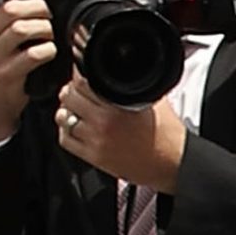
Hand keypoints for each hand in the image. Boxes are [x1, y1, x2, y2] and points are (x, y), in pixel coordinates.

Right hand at [0, 0, 53, 148]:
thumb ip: (3, 17)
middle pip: (9, 10)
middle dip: (35, 7)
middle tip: (46, 13)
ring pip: (22, 29)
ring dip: (43, 28)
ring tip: (48, 34)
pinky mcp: (8, 74)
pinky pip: (33, 55)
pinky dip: (47, 50)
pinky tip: (49, 52)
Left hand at [54, 80, 185, 192]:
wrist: (171, 163)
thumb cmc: (166, 134)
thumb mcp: (155, 99)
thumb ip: (134, 84)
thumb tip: (120, 71)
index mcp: (118, 105)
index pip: (83, 81)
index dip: (81, 75)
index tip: (83, 76)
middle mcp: (104, 121)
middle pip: (68, 96)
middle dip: (72, 92)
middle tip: (79, 93)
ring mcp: (96, 140)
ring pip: (63, 117)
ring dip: (68, 111)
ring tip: (78, 111)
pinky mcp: (93, 157)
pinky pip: (65, 139)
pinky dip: (67, 131)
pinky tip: (78, 128)